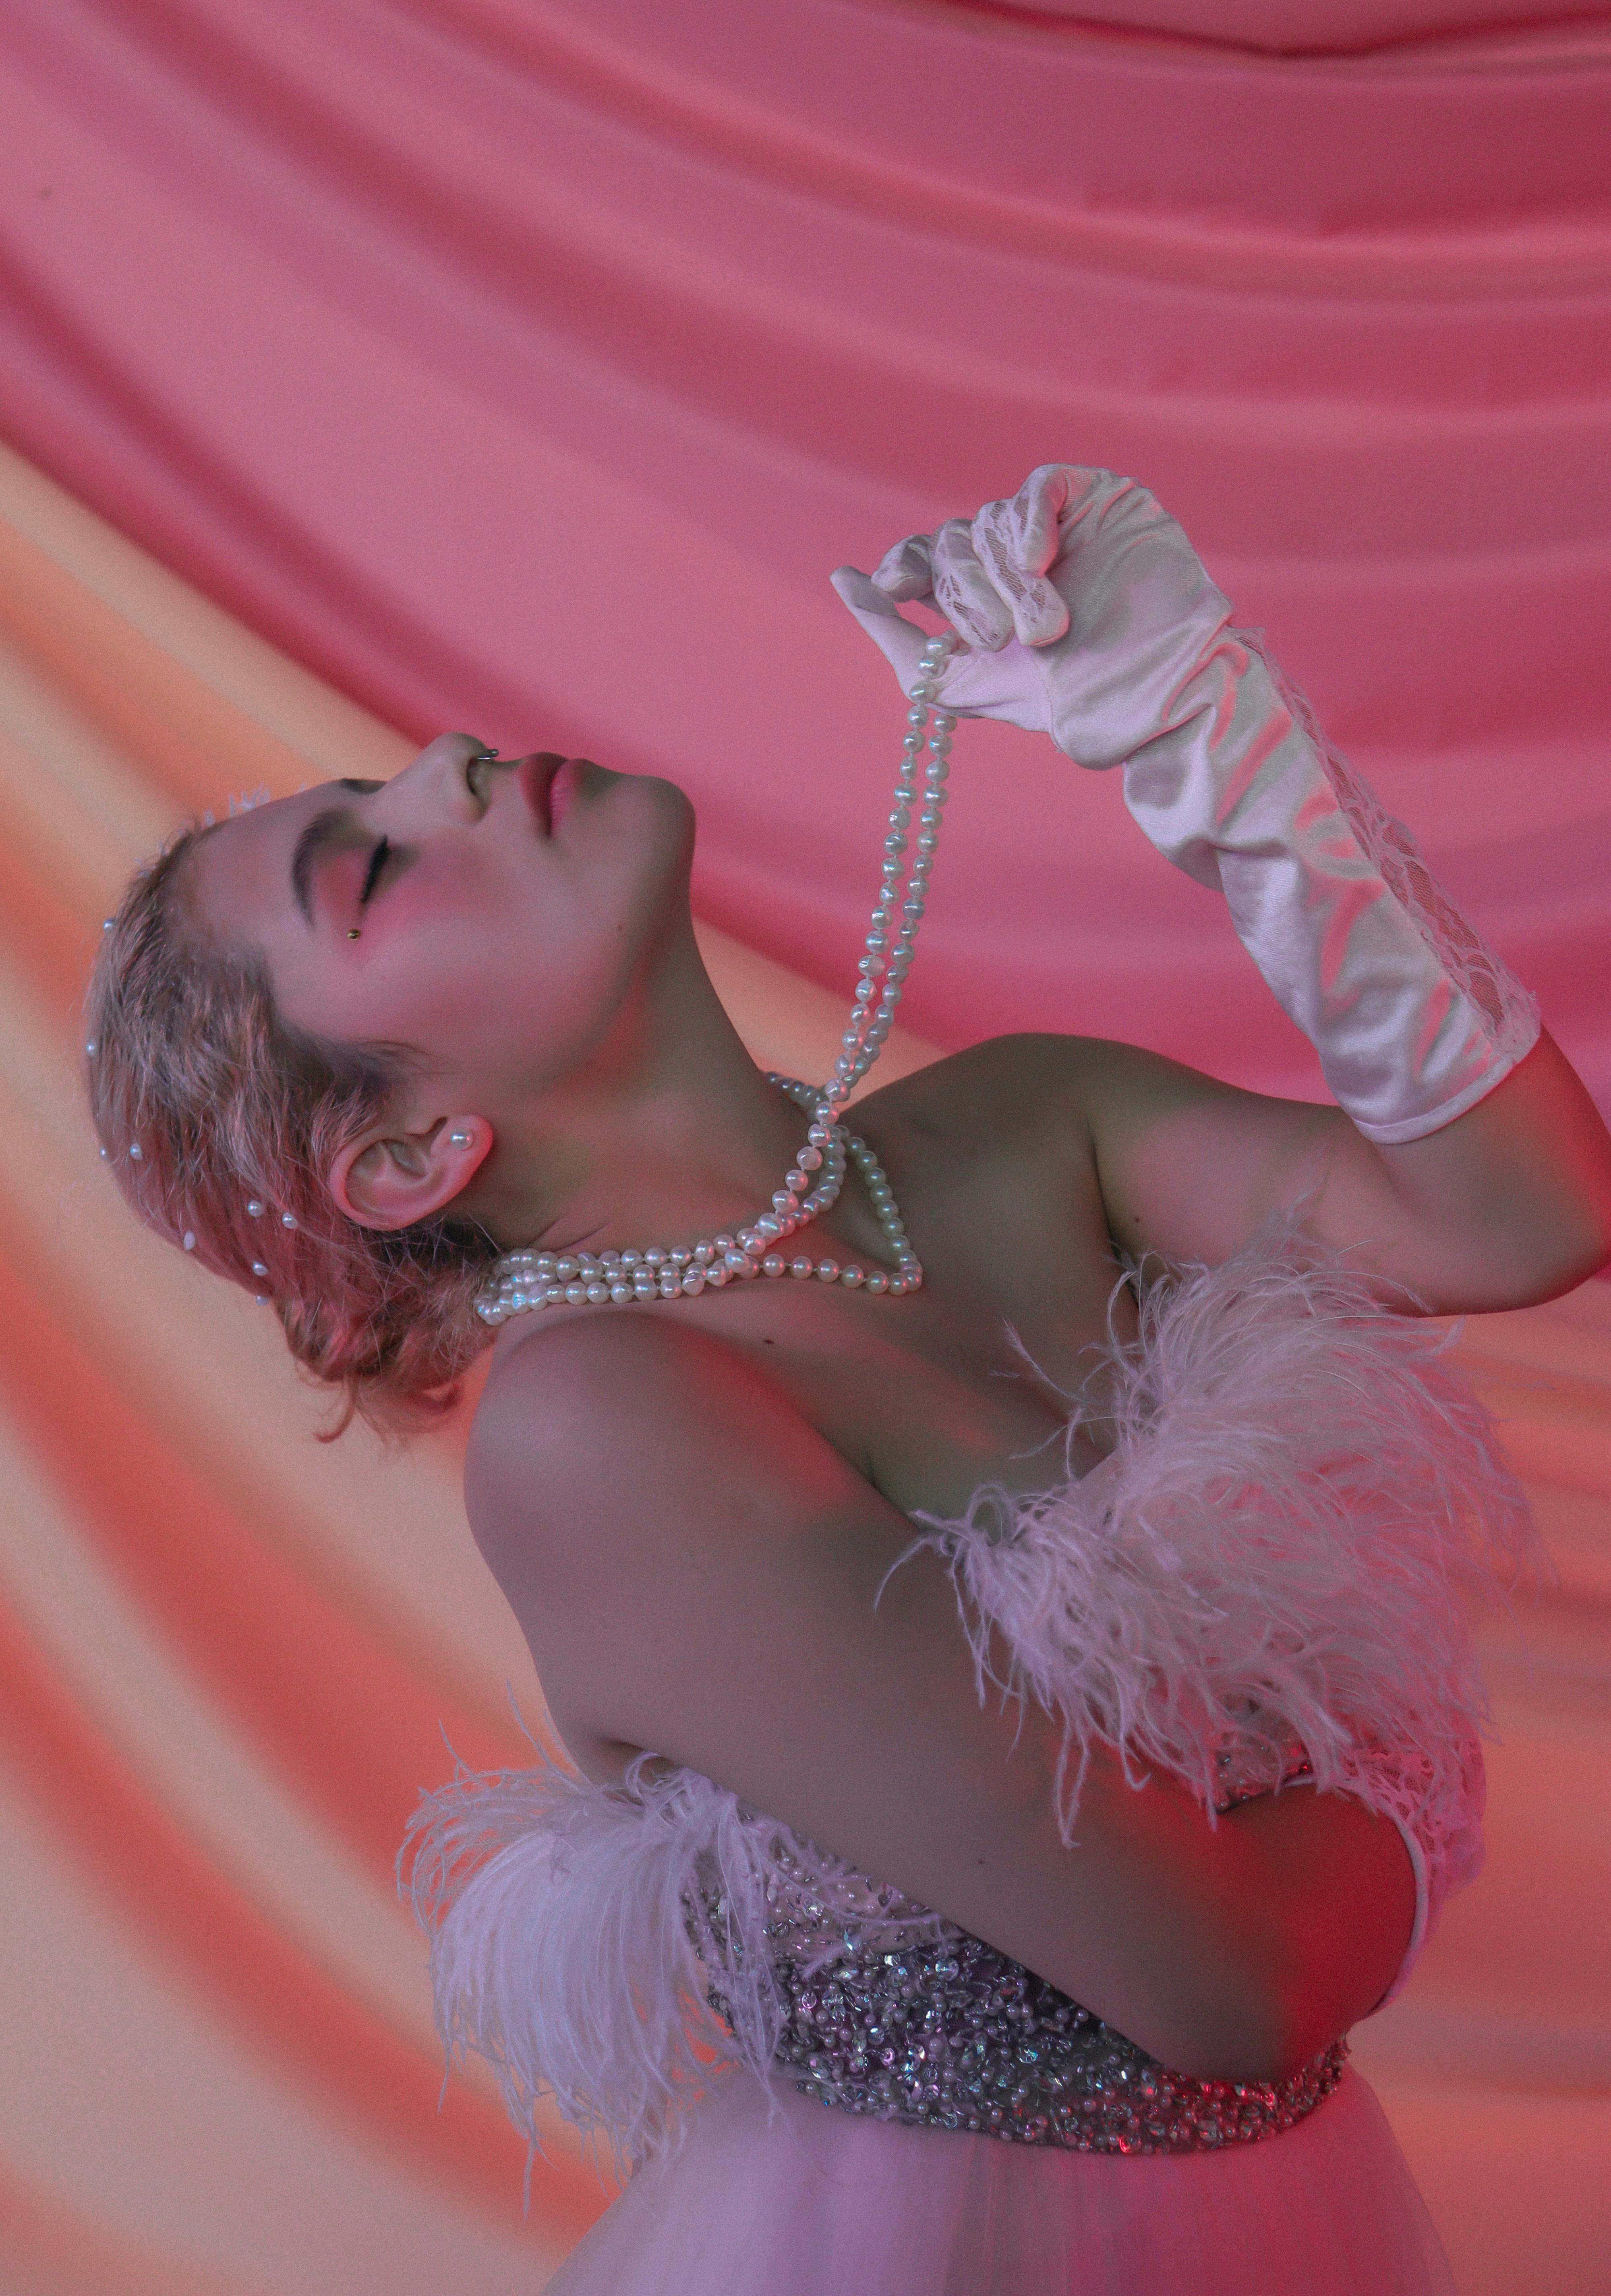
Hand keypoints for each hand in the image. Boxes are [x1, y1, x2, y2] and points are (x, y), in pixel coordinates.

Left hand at [832, 465, 1233, 767]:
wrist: (1144, 693)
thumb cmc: (1057, 700)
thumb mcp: (952, 681)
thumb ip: (893, 635)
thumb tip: (841, 580)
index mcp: (979, 596)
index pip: (920, 558)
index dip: (903, 566)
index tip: (893, 587)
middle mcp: (1012, 557)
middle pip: (951, 542)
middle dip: (967, 593)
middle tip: (1002, 640)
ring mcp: (1057, 524)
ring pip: (992, 520)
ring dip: (1009, 580)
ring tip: (1048, 628)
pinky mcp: (1098, 499)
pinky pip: (1040, 486)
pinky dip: (1029, 520)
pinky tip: (1039, 558)